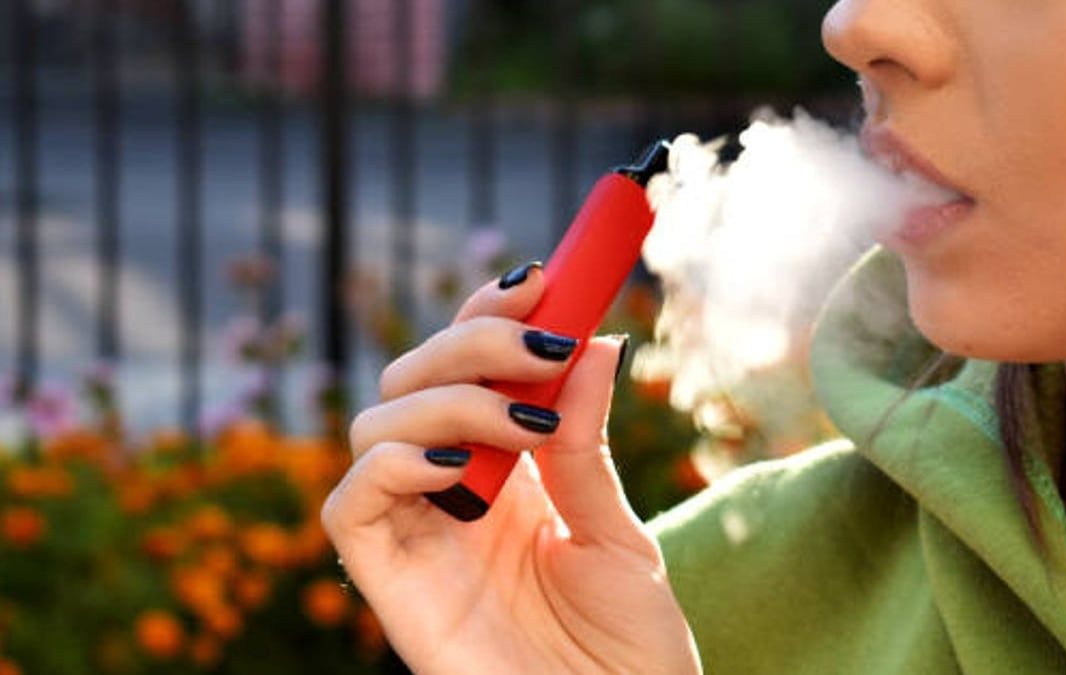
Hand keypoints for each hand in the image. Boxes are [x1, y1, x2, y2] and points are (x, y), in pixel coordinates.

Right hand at [322, 264, 701, 673]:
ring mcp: (417, 535)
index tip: (545, 277)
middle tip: (545, 345)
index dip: (490, 315)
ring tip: (528, 422)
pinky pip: (351, 505)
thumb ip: (587, 443)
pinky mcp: (390, 583)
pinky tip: (461, 462)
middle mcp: (451, 494)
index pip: (468, 368)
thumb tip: (594, 342)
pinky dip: (394, 461)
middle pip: (412, 377)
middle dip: (474, 341)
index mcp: (505, 474)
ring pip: (375, 423)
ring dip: (450, 395)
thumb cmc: (628, 650)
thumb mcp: (616, 531)